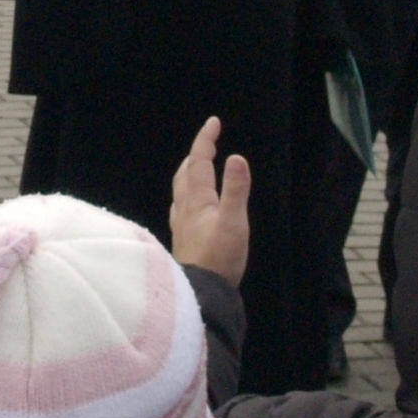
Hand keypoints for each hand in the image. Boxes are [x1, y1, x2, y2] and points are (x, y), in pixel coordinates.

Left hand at [167, 116, 252, 287]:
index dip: (205, 141)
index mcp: (197, 200)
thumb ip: (236, 190)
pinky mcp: (184, 241)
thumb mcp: (234, 222)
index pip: (199, 162)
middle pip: (185, 174)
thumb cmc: (219, 259)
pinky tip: (191, 207)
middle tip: (208, 145)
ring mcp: (181, 226)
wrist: (202, 295)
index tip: (213, 123)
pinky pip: (181, 208)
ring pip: (180, 191)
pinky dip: (188, 196)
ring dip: (189, 174)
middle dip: (195, 156)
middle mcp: (184, 210)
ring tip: (198, 169)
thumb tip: (236, 157)